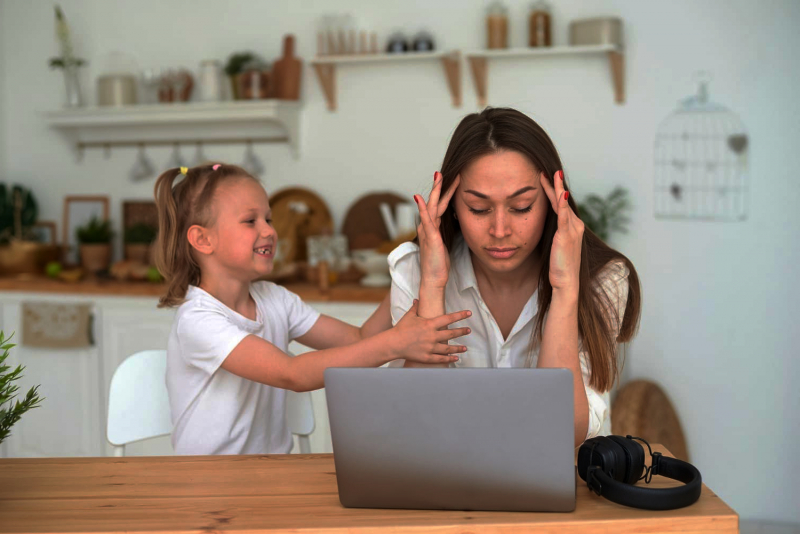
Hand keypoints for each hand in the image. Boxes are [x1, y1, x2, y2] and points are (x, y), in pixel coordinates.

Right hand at [391, 300, 470, 363]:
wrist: (393, 343)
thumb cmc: (401, 328)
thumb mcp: (409, 316)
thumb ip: (416, 307)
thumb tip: (418, 300)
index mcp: (429, 324)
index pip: (448, 318)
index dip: (460, 315)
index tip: (469, 313)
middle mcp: (432, 336)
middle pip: (451, 334)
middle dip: (462, 331)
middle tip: (469, 330)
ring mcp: (430, 347)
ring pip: (448, 348)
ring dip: (458, 348)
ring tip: (465, 348)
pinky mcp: (427, 357)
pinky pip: (441, 359)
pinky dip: (449, 359)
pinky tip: (455, 358)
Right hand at [413, 172, 460, 289]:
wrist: (433, 279)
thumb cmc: (438, 264)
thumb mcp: (443, 245)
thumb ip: (441, 234)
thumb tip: (445, 227)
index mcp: (433, 228)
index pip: (440, 207)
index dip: (445, 194)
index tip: (451, 181)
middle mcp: (428, 227)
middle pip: (434, 202)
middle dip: (439, 187)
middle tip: (441, 171)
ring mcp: (427, 231)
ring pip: (431, 207)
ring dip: (435, 191)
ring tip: (438, 177)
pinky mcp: (430, 238)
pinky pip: (426, 220)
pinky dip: (423, 208)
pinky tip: (420, 198)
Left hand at [540, 171, 583, 295]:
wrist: (565, 282)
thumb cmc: (558, 267)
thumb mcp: (555, 246)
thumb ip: (553, 234)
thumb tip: (544, 225)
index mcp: (572, 227)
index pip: (561, 205)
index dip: (554, 192)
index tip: (546, 179)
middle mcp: (575, 226)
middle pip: (562, 201)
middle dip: (555, 185)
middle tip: (548, 170)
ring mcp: (572, 230)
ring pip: (563, 205)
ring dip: (558, 189)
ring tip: (553, 175)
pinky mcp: (566, 236)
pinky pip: (564, 217)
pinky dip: (562, 204)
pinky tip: (561, 194)